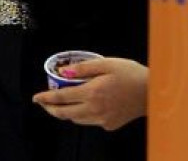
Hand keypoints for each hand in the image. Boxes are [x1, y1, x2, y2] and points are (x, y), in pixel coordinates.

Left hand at [32, 57, 147, 130]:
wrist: (152, 92)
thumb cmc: (130, 74)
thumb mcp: (106, 63)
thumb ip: (83, 68)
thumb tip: (62, 73)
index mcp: (92, 93)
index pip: (61, 98)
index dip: (45, 98)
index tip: (35, 97)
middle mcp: (94, 110)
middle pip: (64, 113)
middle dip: (51, 108)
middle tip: (44, 103)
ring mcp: (102, 120)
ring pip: (76, 119)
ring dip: (66, 112)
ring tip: (63, 103)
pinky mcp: (109, 125)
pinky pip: (90, 121)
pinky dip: (83, 114)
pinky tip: (86, 105)